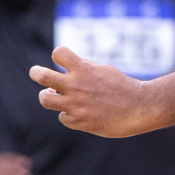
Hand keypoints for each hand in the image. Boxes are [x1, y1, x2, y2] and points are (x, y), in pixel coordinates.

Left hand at [30, 46, 162, 137]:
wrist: (139, 107)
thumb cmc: (121, 86)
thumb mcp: (102, 70)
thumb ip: (82, 69)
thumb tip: (61, 74)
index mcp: (83, 69)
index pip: (58, 53)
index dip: (58, 55)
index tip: (62, 60)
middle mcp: (76, 86)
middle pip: (43, 77)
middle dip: (36, 72)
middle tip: (35, 72)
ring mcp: (76, 105)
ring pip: (45, 99)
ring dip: (47, 96)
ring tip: (52, 96)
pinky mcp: (80, 122)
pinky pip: (63, 117)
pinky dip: (69, 114)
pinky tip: (80, 113)